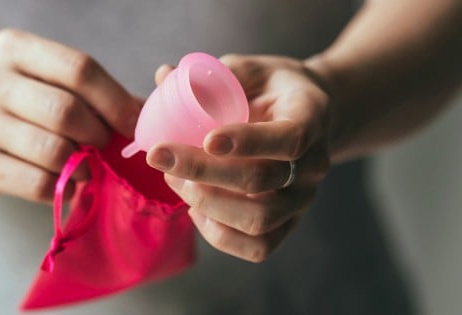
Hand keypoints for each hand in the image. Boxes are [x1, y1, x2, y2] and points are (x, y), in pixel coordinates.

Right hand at [0, 29, 140, 202]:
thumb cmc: (6, 99)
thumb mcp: (36, 77)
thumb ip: (86, 90)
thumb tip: (145, 112)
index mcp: (14, 49)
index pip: (79, 69)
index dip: (115, 100)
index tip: (132, 123)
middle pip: (68, 111)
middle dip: (99, 134)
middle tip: (104, 145)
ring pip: (55, 151)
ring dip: (83, 163)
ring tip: (86, 164)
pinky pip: (38, 182)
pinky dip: (63, 187)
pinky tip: (66, 181)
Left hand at [147, 55, 330, 261]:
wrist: (307, 118)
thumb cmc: (272, 90)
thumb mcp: (252, 69)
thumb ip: (214, 74)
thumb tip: (162, 76)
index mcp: (311, 116)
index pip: (289, 137)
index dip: (247, 142)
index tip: (205, 139)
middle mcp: (313, 164)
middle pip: (261, 181)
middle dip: (202, 171)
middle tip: (160, 156)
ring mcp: (302, 198)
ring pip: (258, 219)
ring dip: (205, 203)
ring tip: (173, 179)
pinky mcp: (288, 223)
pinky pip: (258, 246)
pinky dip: (219, 235)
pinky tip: (194, 209)